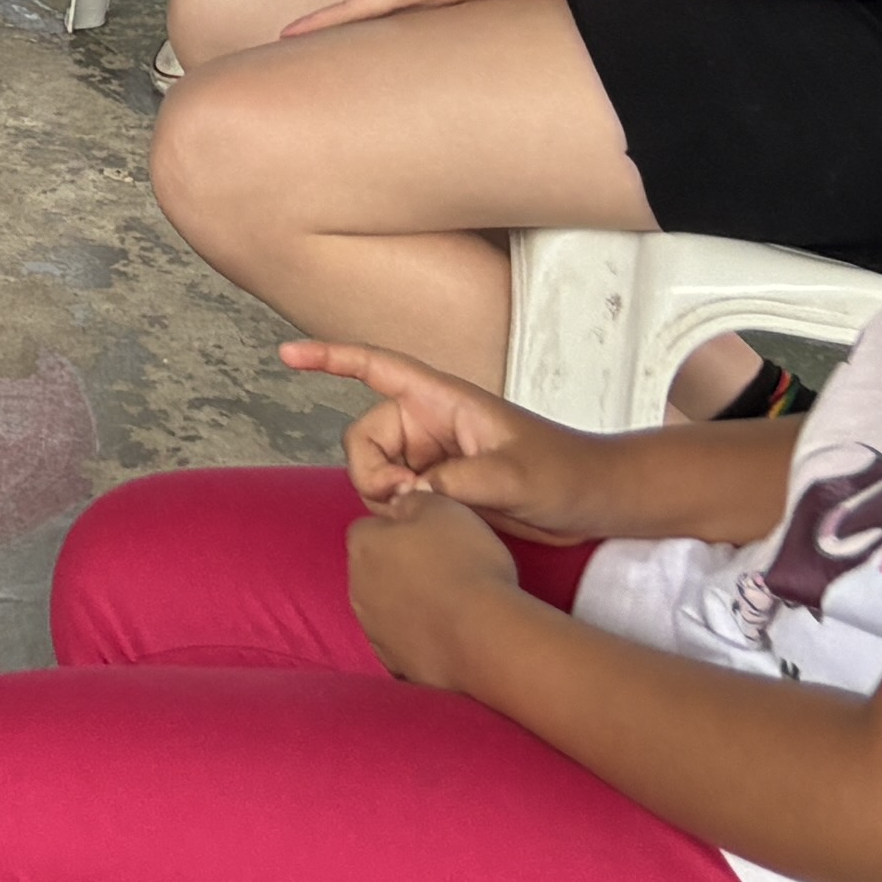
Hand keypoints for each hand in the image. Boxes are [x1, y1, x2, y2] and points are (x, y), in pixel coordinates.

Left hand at [279, 0, 598, 32]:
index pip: (362, 6)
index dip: (324, 20)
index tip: (288, 34)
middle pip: (370, 12)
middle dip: (331, 24)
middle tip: (293, 34)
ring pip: (390, 7)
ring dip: (357, 14)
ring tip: (327, 18)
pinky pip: (412, 0)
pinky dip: (387, 1)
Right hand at [292, 335, 614, 536]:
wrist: (596, 502)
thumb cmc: (565, 473)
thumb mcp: (515, 476)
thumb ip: (457, 483)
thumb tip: (410, 495)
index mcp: (442, 401)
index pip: (375, 367)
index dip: (328, 357)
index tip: (285, 355)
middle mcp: (429, 424)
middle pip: (364, 439)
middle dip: (373, 473)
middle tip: (410, 501)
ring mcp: (433, 456)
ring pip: (376, 473)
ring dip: (388, 498)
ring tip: (431, 516)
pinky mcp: (440, 487)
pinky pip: (396, 497)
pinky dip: (401, 513)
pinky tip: (432, 525)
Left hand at [345, 489, 530, 688]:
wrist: (483, 635)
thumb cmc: (463, 561)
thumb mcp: (442, 507)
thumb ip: (412, 500)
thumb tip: (399, 502)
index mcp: (362, 544)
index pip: (370, 529)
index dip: (400, 531)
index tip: (431, 538)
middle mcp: (357, 587)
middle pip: (374, 571)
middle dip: (399, 570)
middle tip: (442, 571)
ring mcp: (373, 629)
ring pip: (385, 609)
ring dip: (407, 605)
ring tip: (448, 606)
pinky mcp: (394, 663)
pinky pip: (402, 643)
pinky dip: (418, 638)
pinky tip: (446, 636)